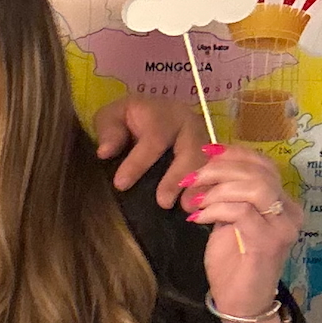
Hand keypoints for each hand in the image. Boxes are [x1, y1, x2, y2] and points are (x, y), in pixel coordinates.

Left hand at [93, 94, 209, 206]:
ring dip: (199, 186)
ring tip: (187, 208)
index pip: (154, 138)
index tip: (121, 184)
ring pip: (208, 163)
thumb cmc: (129, 120)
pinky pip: (216, 174)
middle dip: (177, 176)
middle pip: (191, 149)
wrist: (152, 117)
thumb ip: (109, 130)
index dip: (139, 162)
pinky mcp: (212, 158)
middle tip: (163, 202)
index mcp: (164, 113)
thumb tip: (105, 152)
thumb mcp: (112, 117)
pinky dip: (209, 191)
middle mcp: (190, 126)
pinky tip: (199, 209)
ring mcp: (204, 142)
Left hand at [177, 144, 300, 322]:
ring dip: (218, 189)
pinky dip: (216, 209)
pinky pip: (242, 212)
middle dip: (220, 170)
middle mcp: (290, 211)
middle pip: (259, 172)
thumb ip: (226, 197)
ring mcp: (283, 227)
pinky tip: (198, 218)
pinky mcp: (269, 243)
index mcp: (283, 202)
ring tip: (195, 201)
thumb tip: (207, 169)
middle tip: (192, 178)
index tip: (205, 152)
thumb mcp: (227, 222)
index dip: (235, 153)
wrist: (241, 304)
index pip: (265, 164)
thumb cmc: (233, 264)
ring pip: (255, 188)